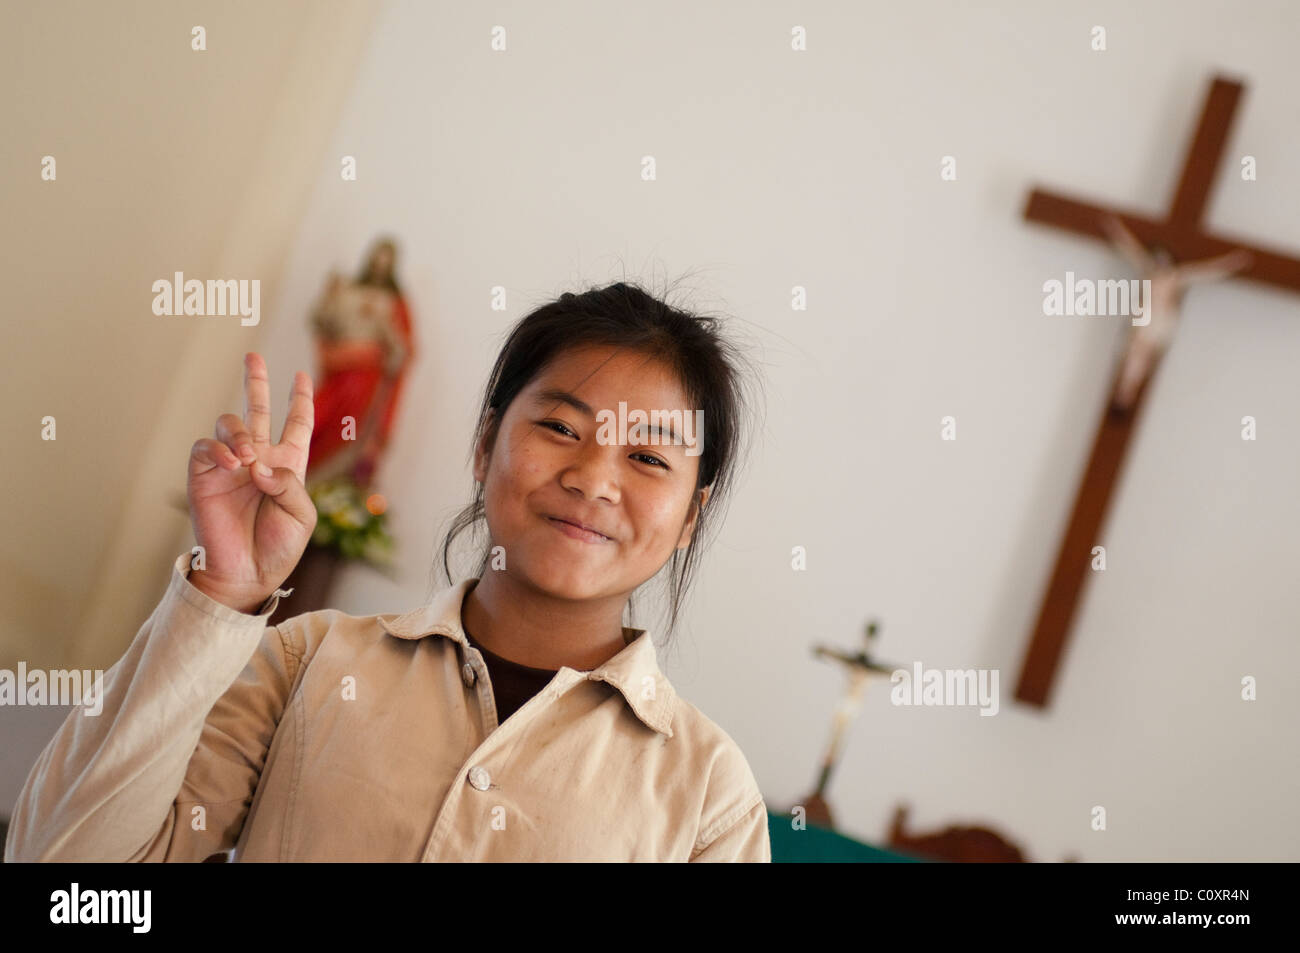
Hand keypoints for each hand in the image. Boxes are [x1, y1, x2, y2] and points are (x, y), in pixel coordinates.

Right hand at [185, 352, 316, 613]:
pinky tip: (232, 463)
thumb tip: (258, 463)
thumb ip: (288, 484)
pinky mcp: (204, 476)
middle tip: (254, 357)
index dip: (300, 400)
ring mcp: (230, 466)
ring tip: (246, 456)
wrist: (246, 574)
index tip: (301, 377)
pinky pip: (206, 447)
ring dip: (241, 432)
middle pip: (258, 411)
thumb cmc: (278, 548)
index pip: (296, 425)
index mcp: (287, 466)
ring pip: (230, 424)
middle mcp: (258, 459)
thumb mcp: (301, 516)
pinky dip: (219, 449)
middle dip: (256, 383)